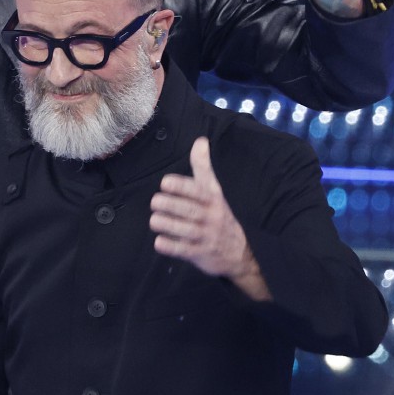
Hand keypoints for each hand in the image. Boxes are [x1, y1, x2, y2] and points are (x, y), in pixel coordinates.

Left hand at [149, 138, 270, 299]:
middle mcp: (210, 216)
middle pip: (189, 209)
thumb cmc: (218, 214)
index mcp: (212, 198)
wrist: (238, 252)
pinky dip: (170, 246)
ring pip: (184, 230)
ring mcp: (205, 236)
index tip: (165, 183)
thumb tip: (200, 140)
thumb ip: (203, 167)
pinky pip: (183, 250)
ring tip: (155, 220)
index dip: (180, 186)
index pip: (197, 190)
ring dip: (166, 224)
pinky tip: (160, 241)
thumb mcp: (214, 190)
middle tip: (155, 202)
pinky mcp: (199, 253)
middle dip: (169, 205)